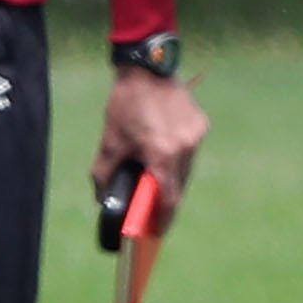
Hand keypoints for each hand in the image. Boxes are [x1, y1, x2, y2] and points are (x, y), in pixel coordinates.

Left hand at [91, 67, 207, 217]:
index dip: (163, 219)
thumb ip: (104, 175)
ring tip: (154, 182)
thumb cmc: (124, 105)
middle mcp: (185, 146)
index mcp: (162, 153)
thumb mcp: (109, 142)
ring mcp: (196, 135)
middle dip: (165, 199)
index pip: (169, 198)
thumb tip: (101, 199)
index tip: (156, 232)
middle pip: (179, 185)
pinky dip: (177, 158)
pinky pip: (190, 151)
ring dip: (172, 178)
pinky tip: (163, 155)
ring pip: (187, 169)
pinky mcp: (201, 125)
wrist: (146, 70)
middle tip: (150, 209)